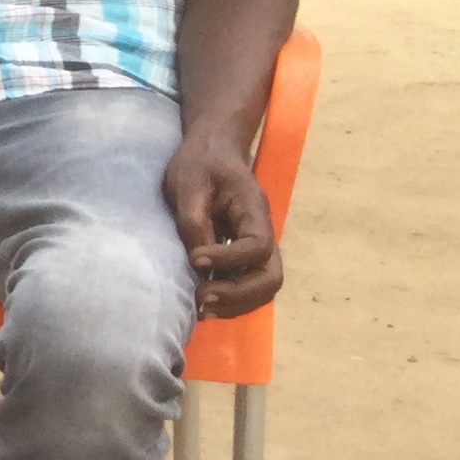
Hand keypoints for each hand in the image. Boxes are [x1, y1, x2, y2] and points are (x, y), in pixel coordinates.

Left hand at [165, 134, 281, 318]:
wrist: (212, 151)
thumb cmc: (200, 163)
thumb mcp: (189, 184)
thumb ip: (194, 221)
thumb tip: (197, 262)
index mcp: (253, 210)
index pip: (257, 245)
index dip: (230, 258)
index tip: (196, 259)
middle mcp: (262, 232)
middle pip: (271, 275)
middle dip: (239, 293)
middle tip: (202, 297)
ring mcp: (255, 246)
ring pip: (264, 285)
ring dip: (237, 303)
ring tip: (202, 308)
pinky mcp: (243, 254)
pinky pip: (249, 284)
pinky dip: (232, 300)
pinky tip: (204, 305)